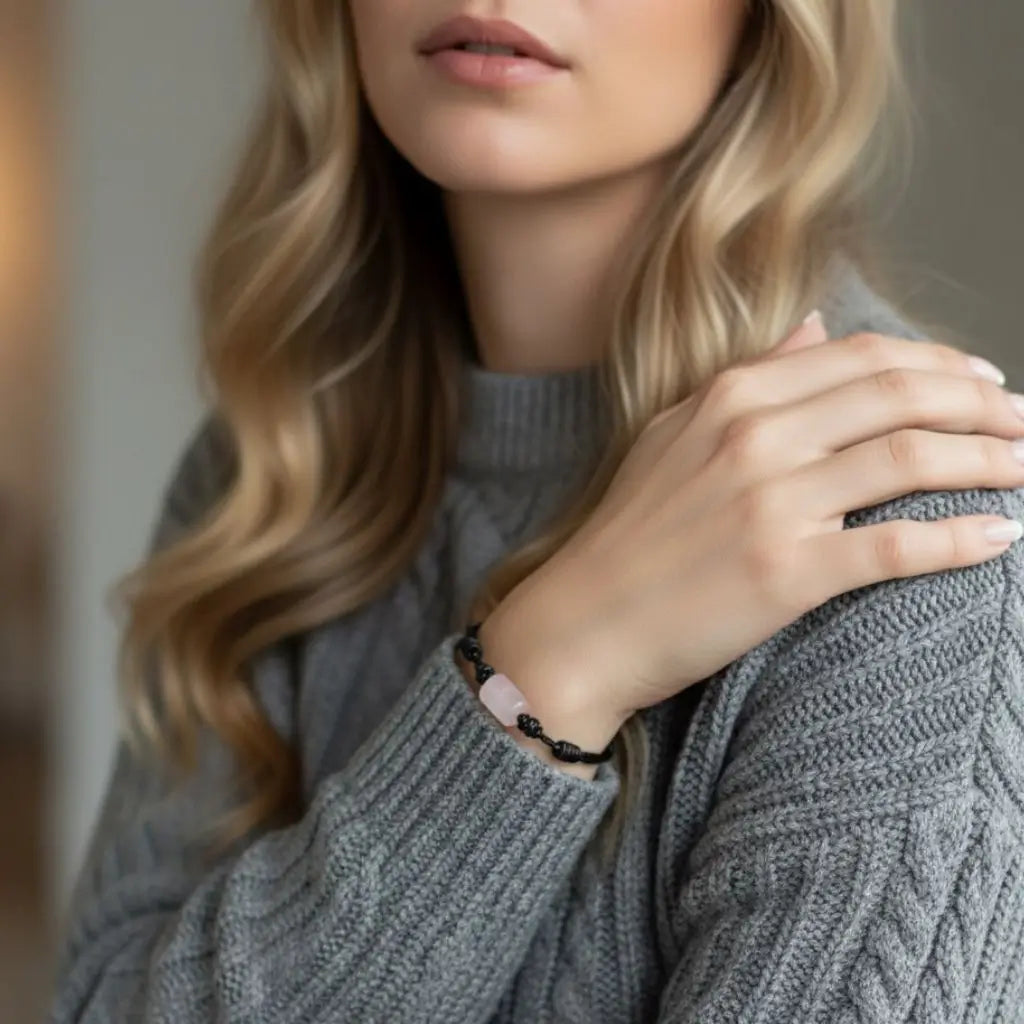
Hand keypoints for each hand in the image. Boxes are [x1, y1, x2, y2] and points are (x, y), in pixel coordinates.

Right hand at [492, 316, 1023, 720]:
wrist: (584, 623)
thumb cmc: (628, 534)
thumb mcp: (674, 433)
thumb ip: (749, 376)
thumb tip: (815, 327)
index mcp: (730, 396)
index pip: (862, 357)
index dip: (940, 365)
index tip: (983, 383)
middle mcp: (754, 437)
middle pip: (900, 397)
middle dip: (984, 406)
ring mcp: (770, 503)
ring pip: (911, 459)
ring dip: (990, 461)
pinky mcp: (786, 573)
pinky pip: (895, 546)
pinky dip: (959, 540)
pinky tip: (1002, 537)